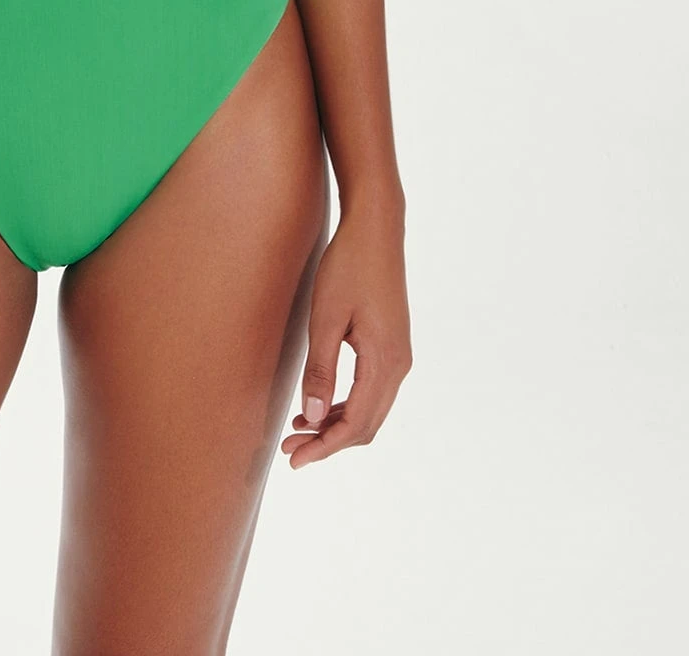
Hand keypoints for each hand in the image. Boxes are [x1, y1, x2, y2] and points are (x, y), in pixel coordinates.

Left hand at [281, 202, 410, 467]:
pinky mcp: (392, 346)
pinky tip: (320, 403)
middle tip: (289, 448)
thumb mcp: (326, 318)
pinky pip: (371, 391)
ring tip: (298, 428)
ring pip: (370, 410)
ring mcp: (399, 357)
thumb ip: (320, 369)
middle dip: (327, 441)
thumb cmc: (348, 267)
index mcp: (385, 362)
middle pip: (366, 425)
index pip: (354, 424)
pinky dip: (346, 405)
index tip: (293, 458)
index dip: (323, 446)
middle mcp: (398, 366)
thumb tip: (311, 417)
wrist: (376, 229)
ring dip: (336, 425)